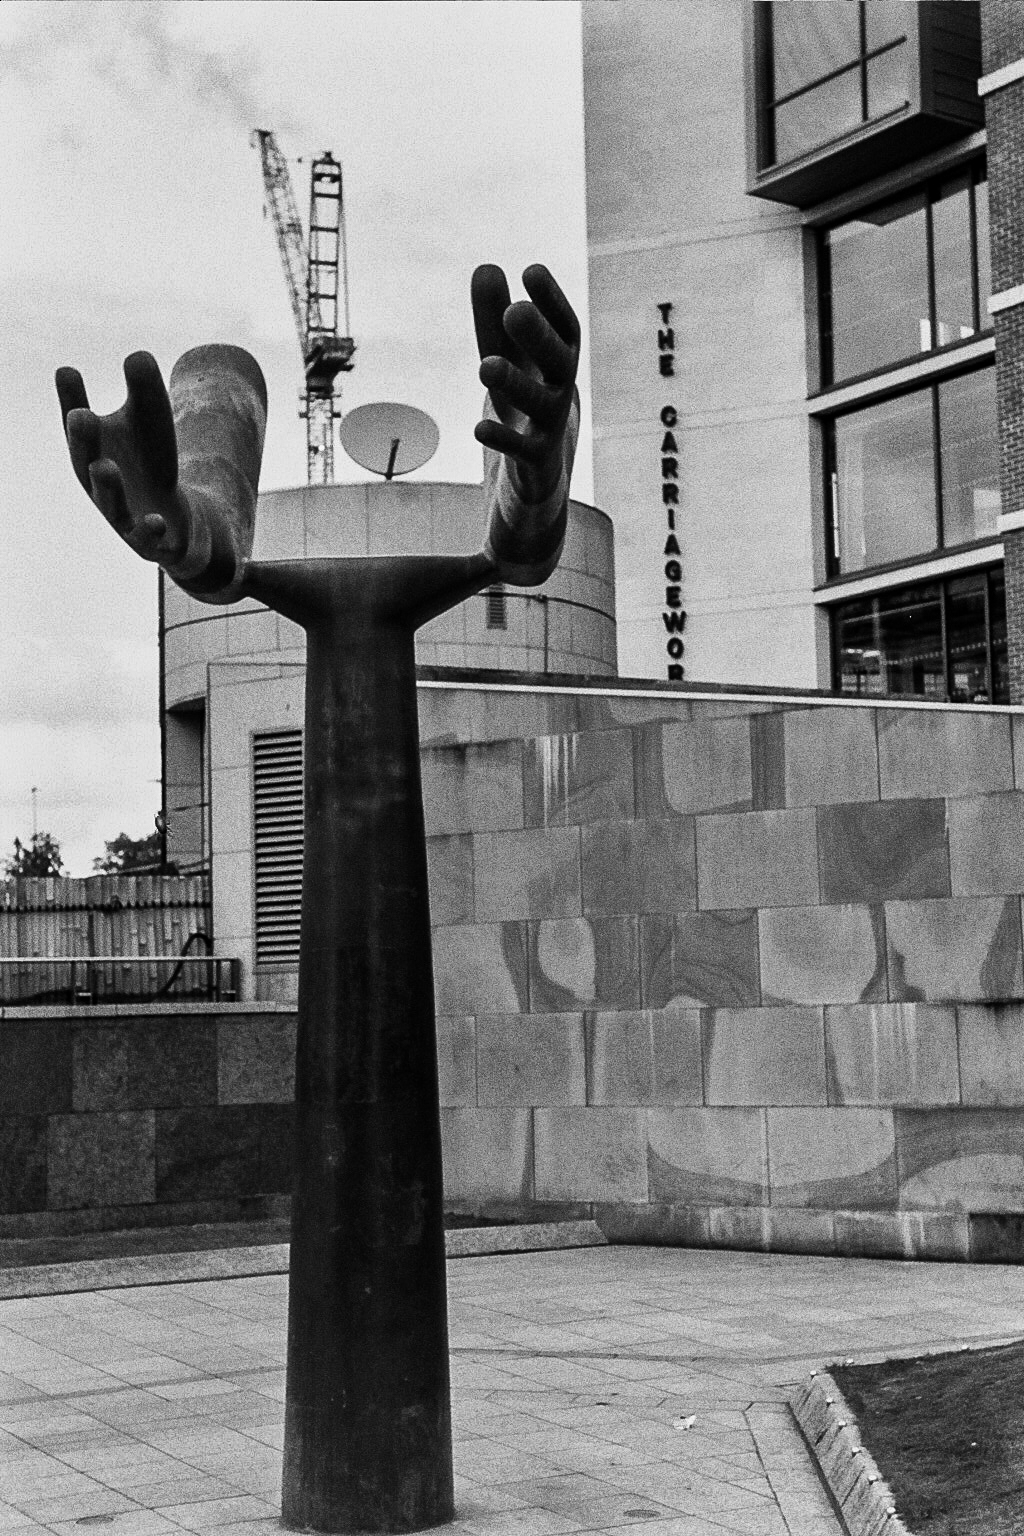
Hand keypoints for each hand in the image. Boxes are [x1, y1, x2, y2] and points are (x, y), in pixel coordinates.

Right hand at [56, 352, 190, 566]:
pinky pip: (148, 539)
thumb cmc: (150, 463)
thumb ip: (143, 392)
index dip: (72, 401)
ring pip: (113, 507)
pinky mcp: (150, 541)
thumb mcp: (151, 423)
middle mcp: (101, 488)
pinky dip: (149, 530)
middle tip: (81, 415)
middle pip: (87, 466)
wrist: (174, 518)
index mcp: (93, 454)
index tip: (69, 371)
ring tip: (104, 466)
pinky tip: (156, 520)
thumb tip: (138, 356)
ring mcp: (124, 519)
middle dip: (83, 442)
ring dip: (107, 488)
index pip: (81, 429)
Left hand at [472, 264, 579, 504]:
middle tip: (516, 311)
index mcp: (560, 362)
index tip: (531, 270)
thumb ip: (493, 319)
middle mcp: (562, 391)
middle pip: (558, 361)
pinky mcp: (536, 463)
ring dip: (515, 384)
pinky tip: (479, 428)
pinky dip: (503, 440)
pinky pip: (523, 452)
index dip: (551, 300)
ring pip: (539, 405)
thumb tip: (486, 266)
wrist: (539, 478)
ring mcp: (551, 428)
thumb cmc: (521, 404)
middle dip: (539, 336)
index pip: (564, 327)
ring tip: (485, 366)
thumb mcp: (504, 359)